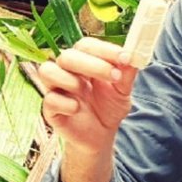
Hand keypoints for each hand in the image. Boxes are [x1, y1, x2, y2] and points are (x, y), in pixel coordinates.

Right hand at [38, 37, 136, 153]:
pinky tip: (77, 109)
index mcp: (84, 61)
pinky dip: (65, 103)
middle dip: (92, 64)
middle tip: (114, 76)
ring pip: (47, 71)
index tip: (126, 58)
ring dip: (70, 79)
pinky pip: (49, 99)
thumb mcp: (123, 92)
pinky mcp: (50, 109)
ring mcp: (55, 89)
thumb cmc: (109, 107)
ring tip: (86, 91)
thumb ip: (126, 75)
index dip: (105, 50)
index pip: (87, 45)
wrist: (101, 135)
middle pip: (67, 56)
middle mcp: (67, 71)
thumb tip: (133, 58)